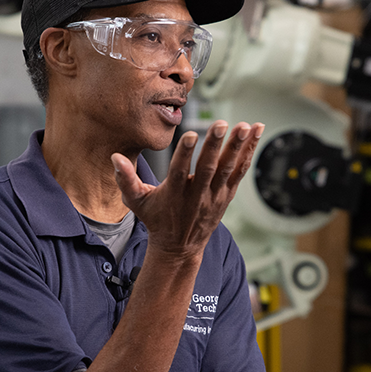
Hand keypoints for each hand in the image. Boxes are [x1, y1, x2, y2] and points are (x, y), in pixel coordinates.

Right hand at [111, 120, 263, 257]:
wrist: (179, 247)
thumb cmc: (156, 220)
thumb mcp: (136, 202)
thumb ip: (125, 180)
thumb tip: (115, 157)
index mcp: (174, 194)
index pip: (180, 172)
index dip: (185, 154)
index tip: (191, 135)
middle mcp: (196, 196)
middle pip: (207, 169)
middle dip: (215, 146)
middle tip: (221, 124)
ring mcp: (214, 196)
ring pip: (227, 170)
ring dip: (237, 147)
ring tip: (245, 126)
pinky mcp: (226, 196)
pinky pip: (239, 172)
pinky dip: (248, 153)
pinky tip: (256, 134)